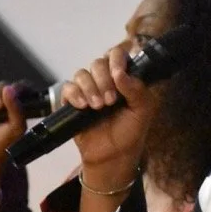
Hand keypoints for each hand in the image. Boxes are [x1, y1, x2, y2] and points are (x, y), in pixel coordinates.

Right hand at [0, 82, 27, 164]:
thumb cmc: (3, 144)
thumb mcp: (16, 127)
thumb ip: (16, 108)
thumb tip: (9, 88)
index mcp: (17, 107)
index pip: (21, 88)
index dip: (18, 87)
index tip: (13, 92)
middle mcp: (4, 103)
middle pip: (3, 86)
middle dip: (0, 94)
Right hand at [60, 45, 153, 183]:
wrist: (113, 156)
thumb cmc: (130, 132)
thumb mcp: (142, 110)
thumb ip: (136, 89)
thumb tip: (119, 73)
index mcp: (122, 78)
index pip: (116, 55)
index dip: (116, 60)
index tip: (117, 74)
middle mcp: (104, 80)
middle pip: (97, 63)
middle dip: (103, 80)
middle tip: (110, 101)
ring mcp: (87, 90)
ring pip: (82, 74)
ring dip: (90, 88)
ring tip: (98, 107)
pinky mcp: (72, 102)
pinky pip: (67, 88)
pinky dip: (74, 94)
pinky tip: (83, 106)